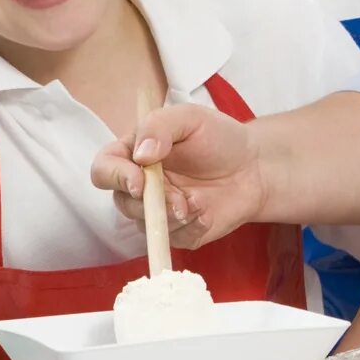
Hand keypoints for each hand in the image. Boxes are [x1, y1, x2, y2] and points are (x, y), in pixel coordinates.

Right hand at [90, 103, 264, 249]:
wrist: (254, 166)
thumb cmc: (219, 138)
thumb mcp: (190, 118)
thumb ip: (160, 126)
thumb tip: (140, 155)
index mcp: (134, 155)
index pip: (104, 170)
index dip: (115, 178)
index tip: (139, 182)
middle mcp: (140, 186)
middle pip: (123, 203)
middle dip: (152, 204)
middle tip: (180, 198)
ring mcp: (158, 211)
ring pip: (147, 226)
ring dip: (173, 218)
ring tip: (200, 202)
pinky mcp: (179, 231)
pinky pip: (175, 241)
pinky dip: (191, 229)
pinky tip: (208, 213)